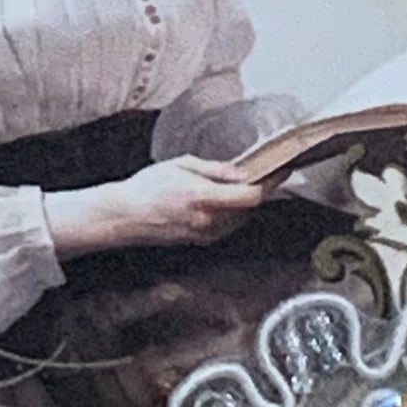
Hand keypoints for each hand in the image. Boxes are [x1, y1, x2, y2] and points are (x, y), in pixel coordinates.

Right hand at [51, 154, 266, 257]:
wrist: (124, 216)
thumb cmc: (148, 187)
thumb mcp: (182, 165)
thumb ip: (215, 170)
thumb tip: (240, 172)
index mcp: (203, 198)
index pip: (250, 197)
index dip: (270, 184)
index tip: (281, 171)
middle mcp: (208, 220)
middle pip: (249, 209)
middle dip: (260, 191)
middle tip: (265, 174)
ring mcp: (205, 234)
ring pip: (240, 220)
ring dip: (246, 203)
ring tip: (243, 185)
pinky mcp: (200, 241)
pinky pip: (227, 227)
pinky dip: (233, 213)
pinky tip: (226, 200)